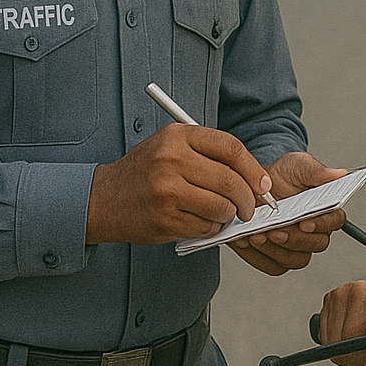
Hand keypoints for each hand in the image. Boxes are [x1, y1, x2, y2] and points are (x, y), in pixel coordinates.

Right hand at [86, 124, 272, 244]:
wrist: (102, 199)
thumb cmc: (144, 172)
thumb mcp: (171, 146)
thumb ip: (209, 153)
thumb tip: (255, 176)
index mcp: (177, 137)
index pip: (230, 148)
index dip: (253, 168)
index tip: (263, 184)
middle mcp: (171, 160)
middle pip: (230, 181)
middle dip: (248, 199)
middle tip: (250, 208)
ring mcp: (167, 191)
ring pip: (221, 207)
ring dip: (229, 216)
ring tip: (221, 214)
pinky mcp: (164, 218)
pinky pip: (205, 227)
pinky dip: (211, 228)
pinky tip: (201, 222)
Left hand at [226, 151, 347, 274]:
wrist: (255, 186)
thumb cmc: (282, 175)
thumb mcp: (298, 165)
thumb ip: (317, 171)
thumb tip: (339, 174)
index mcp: (325, 209)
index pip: (335, 220)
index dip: (322, 224)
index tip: (305, 222)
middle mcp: (315, 232)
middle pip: (316, 244)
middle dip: (295, 239)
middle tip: (275, 230)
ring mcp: (297, 247)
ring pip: (295, 259)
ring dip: (276, 250)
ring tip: (257, 235)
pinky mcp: (277, 258)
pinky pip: (272, 266)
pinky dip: (259, 257)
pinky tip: (248, 242)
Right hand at [319, 269, 365, 365]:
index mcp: (361, 292)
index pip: (350, 335)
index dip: (362, 356)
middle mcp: (343, 292)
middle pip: (337, 343)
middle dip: (355, 357)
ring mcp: (332, 297)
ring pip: (329, 342)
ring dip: (346, 352)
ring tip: (365, 348)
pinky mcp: (327, 304)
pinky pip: (325, 336)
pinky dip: (338, 344)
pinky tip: (354, 339)